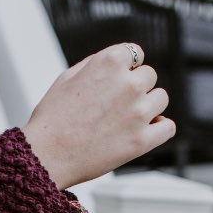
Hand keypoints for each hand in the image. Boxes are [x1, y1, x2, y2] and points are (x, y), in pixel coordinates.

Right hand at [21, 43, 175, 190]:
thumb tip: (120, 62)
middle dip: (134, 89)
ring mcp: (137, 112)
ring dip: (148, 107)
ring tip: (125, 121)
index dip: (124, 70)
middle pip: (149, 76)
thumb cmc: (51, 120)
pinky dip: (160, 128)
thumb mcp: (67, 78)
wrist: (44, 157)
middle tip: (113, 108)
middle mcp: (128, 84)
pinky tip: (145, 132)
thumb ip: (97, 64)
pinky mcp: (141, 141)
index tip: (113, 85)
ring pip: (161, 99)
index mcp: (109, 62)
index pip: (135, 55)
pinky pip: (167, 127)